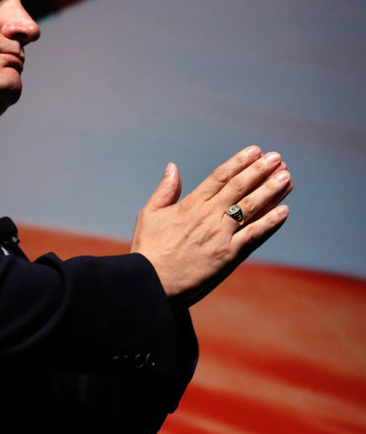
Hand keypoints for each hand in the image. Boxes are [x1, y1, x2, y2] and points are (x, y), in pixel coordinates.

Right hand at [131, 146, 292, 305]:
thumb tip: (173, 167)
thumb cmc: (147, 250)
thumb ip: (165, 190)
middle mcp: (208, 216)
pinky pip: (254, 236)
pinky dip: (270, 223)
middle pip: (239, 188)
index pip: (220, 177)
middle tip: (278, 158)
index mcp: (190, 205)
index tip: (255, 150)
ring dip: (271, 191)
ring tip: (286, 177)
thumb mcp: (150, 214)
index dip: (239, 162)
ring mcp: (220, 235)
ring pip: (251, 207)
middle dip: (260, 171)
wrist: (151, 283)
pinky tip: (284, 210)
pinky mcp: (229, 255)